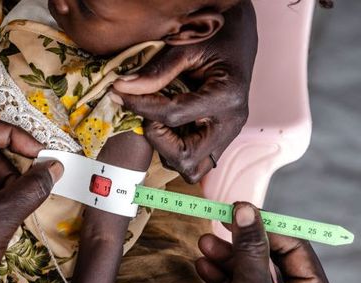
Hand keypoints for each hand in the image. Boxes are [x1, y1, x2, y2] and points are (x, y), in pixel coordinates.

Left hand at [112, 1, 256, 182]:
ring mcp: (229, 135)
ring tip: (160, 121)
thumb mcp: (187, 47)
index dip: (140, 107)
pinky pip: (196, 161)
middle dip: (158, 141)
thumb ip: (156, 72)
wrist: (241, 38)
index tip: (120, 94)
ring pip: (192, 168)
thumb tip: (123, 88)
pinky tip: (170, 126)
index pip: (173, 116)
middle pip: (186, 158)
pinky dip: (176, 149)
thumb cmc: (218, 37)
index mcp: (227, 97)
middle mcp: (231, 123)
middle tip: (149, 116)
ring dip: (167, 150)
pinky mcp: (221, 139)